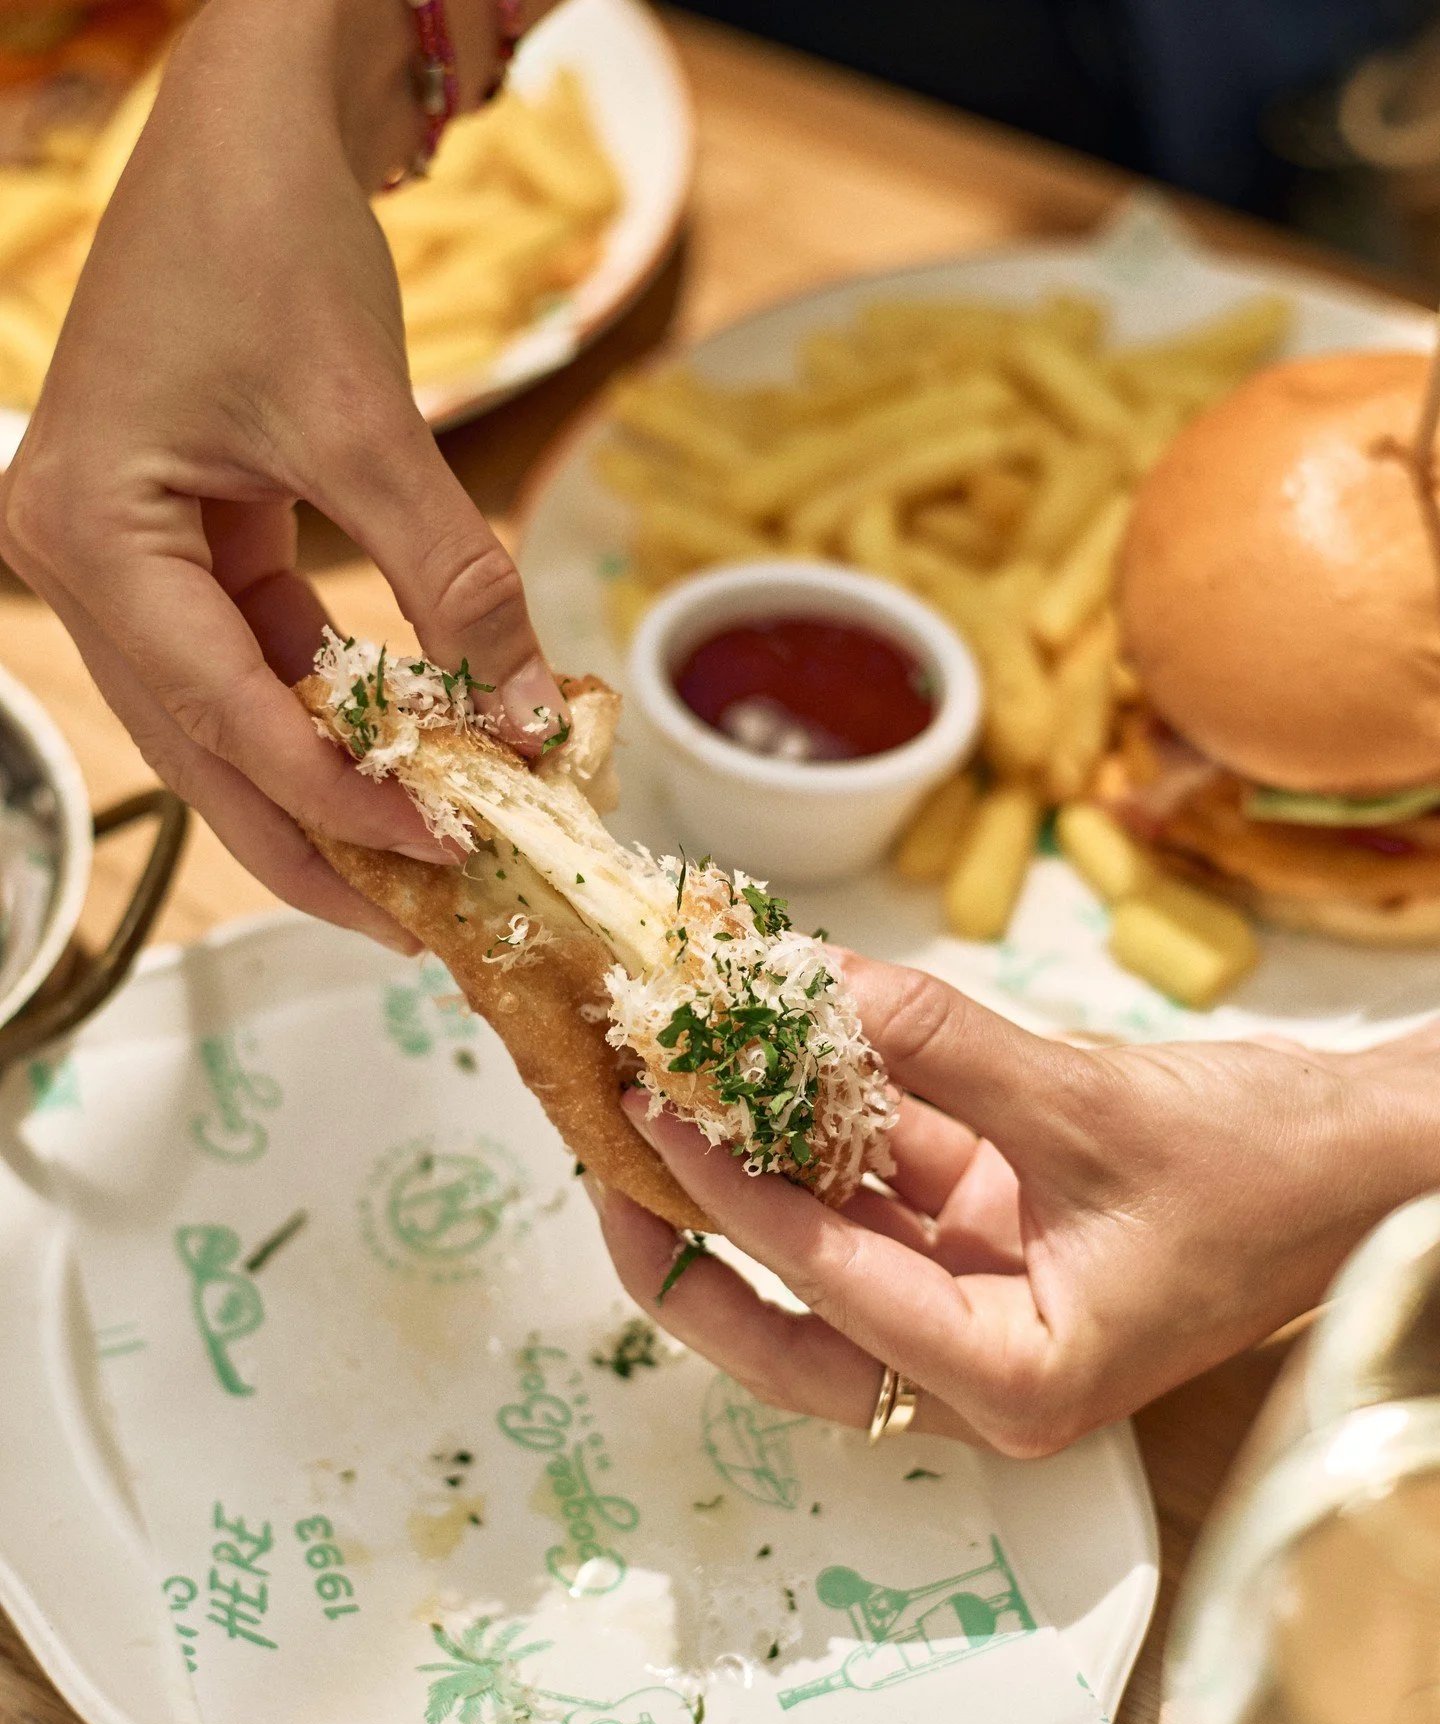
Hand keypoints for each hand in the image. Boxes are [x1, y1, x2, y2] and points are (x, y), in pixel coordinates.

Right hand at [0, 0, 563, 952]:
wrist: (246, 131)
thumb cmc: (272, 243)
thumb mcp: (368, 423)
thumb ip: (454, 576)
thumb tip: (531, 711)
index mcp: (93, 533)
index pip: (221, 712)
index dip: (335, 796)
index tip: (439, 851)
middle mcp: (85, 563)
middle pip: (204, 749)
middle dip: (314, 837)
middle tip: (414, 921)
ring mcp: (129, 559)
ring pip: (229, 718)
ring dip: (327, 785)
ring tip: (422, 858)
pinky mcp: (183, 546)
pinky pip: (256, 660)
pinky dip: (331, 710)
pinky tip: (404, 754)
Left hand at [588, 955, 1439, 1456]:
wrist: (1364, 1157)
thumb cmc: (1271, 1170)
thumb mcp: (1089, 1103)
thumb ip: (934, 1042)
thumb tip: (793, 984)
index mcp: (1013, 1382)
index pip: (831, 1293)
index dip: (730, 1200)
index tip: (649, 1114)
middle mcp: (974, 1359)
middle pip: (786, 1325)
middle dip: (688, 1239)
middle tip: (604, 1149)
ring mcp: (972, 1295)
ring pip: (819, 1247)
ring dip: (745, 1164)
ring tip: (656, 1083)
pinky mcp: (980, 1232)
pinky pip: (875, 1184)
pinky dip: (821, 1122)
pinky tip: (762, 1055)